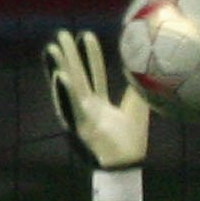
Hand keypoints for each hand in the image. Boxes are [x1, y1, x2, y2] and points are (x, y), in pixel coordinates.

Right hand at [41, 29, 150, 169]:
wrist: (126, 167)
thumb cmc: (131, 143)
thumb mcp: (137, 109)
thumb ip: (138, 89)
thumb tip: (147, 66)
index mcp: (99, 105)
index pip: (94, 75)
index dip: (90, 56)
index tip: (86, 35)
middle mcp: (87, 108)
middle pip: (76, 76)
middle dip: (68, 55)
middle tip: (61, 33)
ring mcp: (80, 117)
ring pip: (68, 88)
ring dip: (59, 68)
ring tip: (52, 49)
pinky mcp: (79, 127)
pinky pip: (71, 108)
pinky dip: (65, 92)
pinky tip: (60, 76)